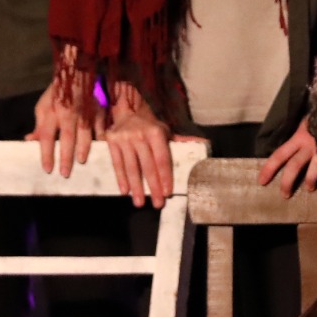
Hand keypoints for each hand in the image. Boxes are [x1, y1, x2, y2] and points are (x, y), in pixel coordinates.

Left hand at [29, 77, 102, 179]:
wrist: (77, 72)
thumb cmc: (58, 92)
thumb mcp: (43, 105)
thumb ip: (39, 125)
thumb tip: (29, 141)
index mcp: (51, 112)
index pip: (47, 136)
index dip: (46, 154)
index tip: (48, 169)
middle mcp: (68, 112)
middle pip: (67, 137)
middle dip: (66, 156)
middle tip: (65, 173)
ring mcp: (84, 111)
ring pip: (85, 132)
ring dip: (83, 148)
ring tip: (81, 161)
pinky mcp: (98, 109)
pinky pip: (101, 126)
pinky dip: (101, 138)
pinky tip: (102, 148)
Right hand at [101, 84, 175, 205]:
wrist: (126, 113)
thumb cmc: (149, 127)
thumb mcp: (165, 131)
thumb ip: (182, 140)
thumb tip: (205, 143)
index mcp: (156, 132)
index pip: (162, 158)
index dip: (165, 176)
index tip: (167, 192)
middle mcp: (140, 134)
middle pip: (148, 165)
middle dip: (153, 187)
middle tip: (158, 204)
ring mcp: (124, 138)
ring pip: (131, 167)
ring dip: (136, 187)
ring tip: (140, 203)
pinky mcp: (111, 142)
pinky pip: (117, 163)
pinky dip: (121, 178)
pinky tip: (125, 191)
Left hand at [257, 125, 316, 196]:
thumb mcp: (309, 117)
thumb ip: (303, 128)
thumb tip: (292, 138)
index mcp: (298, 135)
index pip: (279, 154)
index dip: (269, 168)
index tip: (261, 181)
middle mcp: (307, 142)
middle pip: (293, 165)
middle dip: (287, 181)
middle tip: (284, 195)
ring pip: (311, 168)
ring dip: (308, 180)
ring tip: (309, 189)